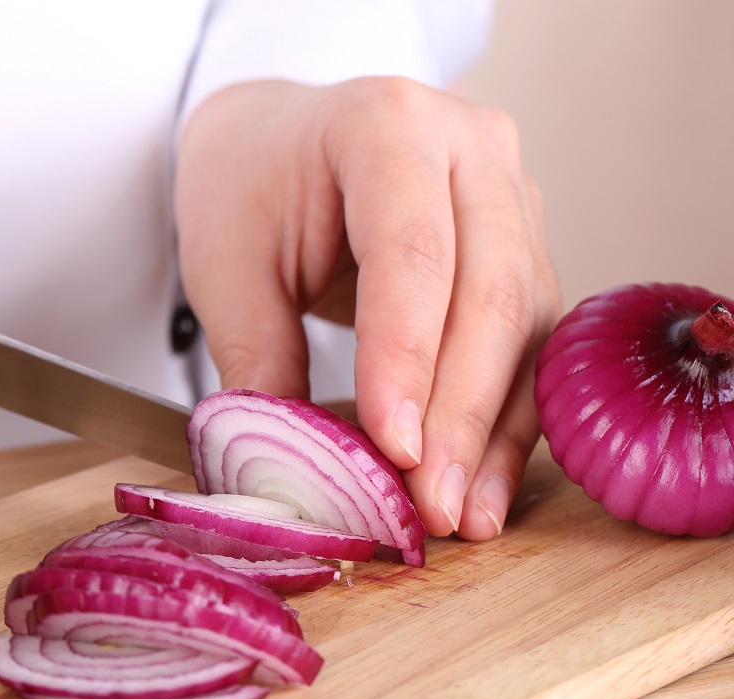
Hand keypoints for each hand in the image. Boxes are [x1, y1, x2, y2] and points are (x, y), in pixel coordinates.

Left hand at [175, 77, 561, 540]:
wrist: (277, 143)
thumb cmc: (247, 191)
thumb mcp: (226, 266)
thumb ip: (259, 359)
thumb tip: (297, 476)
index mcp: (384, 125)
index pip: (412, 253)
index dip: (408, 359)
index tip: (394, 449)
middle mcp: (470, 147)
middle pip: (488, 291)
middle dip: (458, 414)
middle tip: (429, 505)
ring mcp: (511, 195)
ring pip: (526, 325)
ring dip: (492, 432)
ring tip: (458, 516)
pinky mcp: (524, 248)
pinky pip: (531, 343)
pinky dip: (505, 422)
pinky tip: (481, 488)